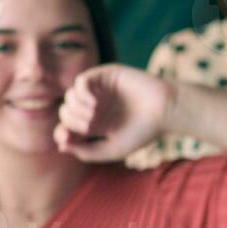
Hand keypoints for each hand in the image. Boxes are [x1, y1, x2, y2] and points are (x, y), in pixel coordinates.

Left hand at [54, 64, 174, 161]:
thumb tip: (61, 147)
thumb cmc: (143, 132)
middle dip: (71, 121)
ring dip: (76, 109)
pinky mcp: (105, 75)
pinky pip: (80, 81)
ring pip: (70, 97)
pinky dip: (81, 93)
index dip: (61, 134)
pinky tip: (94, 104)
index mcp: (95, 124)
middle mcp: (94, 106)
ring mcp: (99, 91)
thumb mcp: (112, 149)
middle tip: (89, 126)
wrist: (166, 110)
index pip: (66, 127)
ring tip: (94, 117)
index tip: (67, 138)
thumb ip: (86, 152)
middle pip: (65, 112)